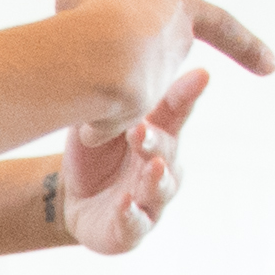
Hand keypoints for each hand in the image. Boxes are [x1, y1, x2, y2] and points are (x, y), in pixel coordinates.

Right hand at [39, 0, 274, 116]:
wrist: (97, 47)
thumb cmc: (94, 0)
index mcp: (177, 8)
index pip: (220, 24)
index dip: (244, 43)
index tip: (273, 66)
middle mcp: (175, 46)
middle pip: (150, 52)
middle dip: (125, 52)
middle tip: (90, 44)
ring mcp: (156, 81)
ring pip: (121, 81)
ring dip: (95, 76)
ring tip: (69, 64)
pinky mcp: (133, 111)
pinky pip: (104, 111)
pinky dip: (86, 103)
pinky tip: (68, 95)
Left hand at [52, 68, 213, 260]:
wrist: (72, 197)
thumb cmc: (96, 150)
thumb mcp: (101, 119)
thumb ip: (115, 94)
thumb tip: (116, 46)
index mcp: (160, 132)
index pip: (177, 110)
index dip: (189, 94)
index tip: (201, 74)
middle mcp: (164, 165)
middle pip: (169, 150)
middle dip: (157, 140)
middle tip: (142, 128)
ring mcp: (152, 199)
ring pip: (160, 188)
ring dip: (156, 178)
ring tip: (152, 167)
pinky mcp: (133, 229)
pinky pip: (135, 223)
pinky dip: (130, 214)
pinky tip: (125, 204)